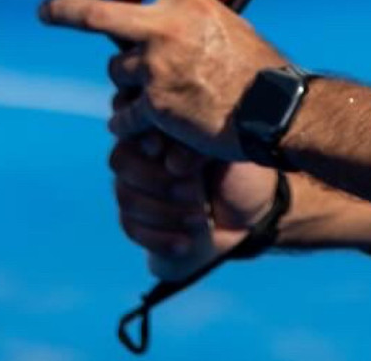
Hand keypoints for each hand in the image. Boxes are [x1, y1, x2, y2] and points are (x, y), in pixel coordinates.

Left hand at [38, 0, 292, 159]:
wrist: (271, 110)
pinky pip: (125, 114)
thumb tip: (175, 26)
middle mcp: (166, 30)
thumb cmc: (257, 70)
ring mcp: (154, 67)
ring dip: (132, 82)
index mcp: (192, 4)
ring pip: (117, 70)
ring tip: (164, 92)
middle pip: (97, 15)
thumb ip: (194, 21)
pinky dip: (135, 122)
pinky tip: (156, 126)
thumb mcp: (231, 27)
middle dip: (64, 12)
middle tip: (46, 11)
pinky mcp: (152, 105)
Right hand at [110, 121, 281, 280]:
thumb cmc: (238, 170)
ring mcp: (134, 187)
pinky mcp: (136, 219)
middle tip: (195, 191)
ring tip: (200, 218)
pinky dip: (161, 238)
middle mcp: (140, 154)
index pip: (132, 126)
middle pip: (122, 162)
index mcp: (161, 128)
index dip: (145, 140)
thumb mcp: (225, 150)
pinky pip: (133, 228)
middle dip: (159, 180)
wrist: (248, 210)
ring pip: (128, 198)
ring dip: (165, 212)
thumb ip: (195, 146)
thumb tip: (172, 161)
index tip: (163, 149)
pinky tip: (185, 243)